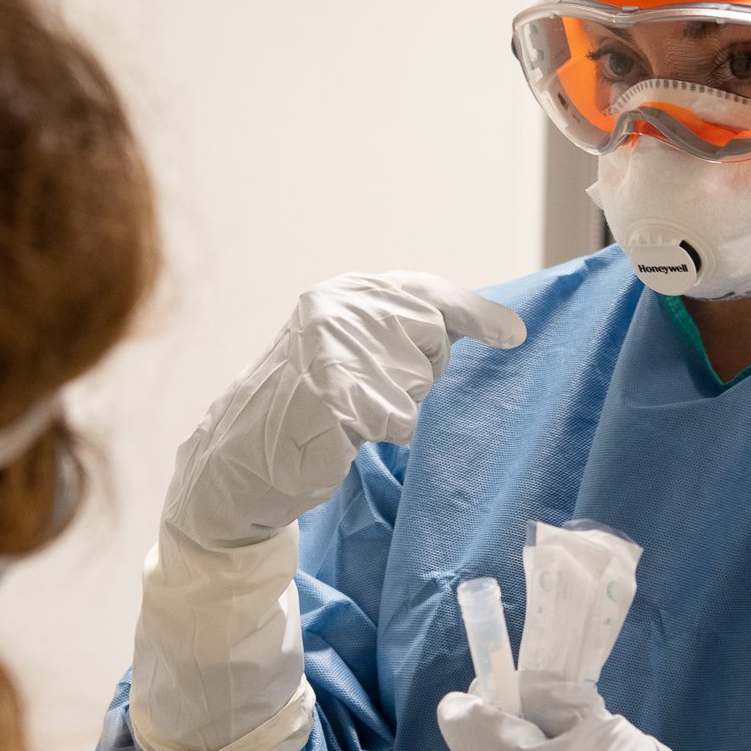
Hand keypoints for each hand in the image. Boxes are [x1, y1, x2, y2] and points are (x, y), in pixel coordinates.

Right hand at [162, 272, 524, 549]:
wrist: (237, 457)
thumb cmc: (302, 405)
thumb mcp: (349, 348)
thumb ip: (402, 329)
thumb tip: (495, 322)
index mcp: (342, 294)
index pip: (425, 293)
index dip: (474, 314)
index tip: (512, 333)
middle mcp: (338, 309)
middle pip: (431, 336)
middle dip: (421, 369)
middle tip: (377, 390)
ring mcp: (335, 349)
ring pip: (417, 381)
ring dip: (396, 406)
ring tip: (350, 413)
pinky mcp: (336, 393)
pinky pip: (399, 420)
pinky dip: (382, 433)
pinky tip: (346, 433)